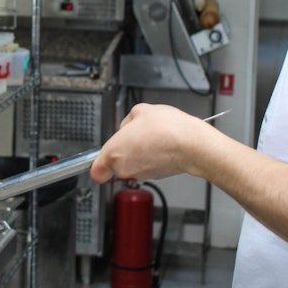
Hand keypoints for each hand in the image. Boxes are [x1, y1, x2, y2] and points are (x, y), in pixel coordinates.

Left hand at [91, 103, 221, 183]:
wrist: (192, 144)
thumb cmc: (167, 129)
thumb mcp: (140, 110)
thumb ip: (127, 120)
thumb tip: (129, 125)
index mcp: (113, 153)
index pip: (96, 171)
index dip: (98, 164)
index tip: (100, 158)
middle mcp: (124, 169)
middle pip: (115, 162)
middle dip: (123, 149)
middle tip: (135, 135)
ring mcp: (141, 174)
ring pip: (132, 164)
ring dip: (138, 153)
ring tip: (151, 138)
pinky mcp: (155, 176)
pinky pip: (146, 166)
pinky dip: (151, 158)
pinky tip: (160, 145)